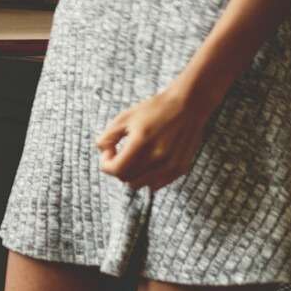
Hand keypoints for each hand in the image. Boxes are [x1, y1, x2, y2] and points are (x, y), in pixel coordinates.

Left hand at [95, 80, 216, 189]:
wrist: (187, 105)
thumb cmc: (154, 109)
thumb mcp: (124, 117)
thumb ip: (107, 137)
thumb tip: (103, 153)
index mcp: (141, 143)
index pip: (116, 170)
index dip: (106, 164)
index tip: (109, 152)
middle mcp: (157, 157)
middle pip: (126, 179)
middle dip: (118, 168)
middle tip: (120, 153)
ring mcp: (171, 165)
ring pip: (140, 184)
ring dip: (132, 175)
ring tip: (134, 158)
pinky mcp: (180, 168)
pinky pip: (156, 184)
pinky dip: (148, 178)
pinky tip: (147, 163)